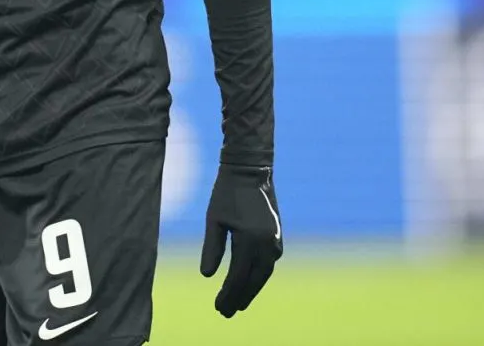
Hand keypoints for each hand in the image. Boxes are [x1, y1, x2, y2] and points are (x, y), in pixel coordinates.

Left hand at [200, 164, 282, 317]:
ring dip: (250, 290)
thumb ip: (212, 248)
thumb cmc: (227, 193)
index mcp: (250, 240)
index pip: (237, 277)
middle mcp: (267, 244)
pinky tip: (249, 282)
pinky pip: (268, 265)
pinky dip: (258, 277)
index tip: (218, 308)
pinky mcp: (277, 238)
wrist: (251, 170)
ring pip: (263, 275)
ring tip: (237, 303)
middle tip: (225, 313)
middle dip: (239, 298)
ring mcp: (275, 241)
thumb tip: (206, 277)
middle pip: (252, 281)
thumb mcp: (214, 219)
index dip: (227, 295)